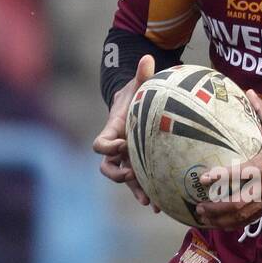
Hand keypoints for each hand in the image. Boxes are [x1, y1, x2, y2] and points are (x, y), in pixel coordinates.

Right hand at [93, 55, 160, 209]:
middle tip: (131, 176)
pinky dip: (148, 192)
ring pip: (125, 179)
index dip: (107, 147)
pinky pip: (141, 182)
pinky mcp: (139, 165)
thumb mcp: (139, 84)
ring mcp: (127, 159)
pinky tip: (161, 205)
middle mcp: (117, 148)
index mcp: (113, 131)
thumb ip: (143, 75)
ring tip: (150, 202)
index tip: (121, 144)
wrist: (137, 105)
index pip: (101, 144)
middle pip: (108, 167)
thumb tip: (148, 57)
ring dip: (135, 190)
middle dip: (118, 174)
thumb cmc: (137, 94)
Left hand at [194, 89, 261, 229]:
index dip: (220, 178)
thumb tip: (249, 92)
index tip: (204, 178)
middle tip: (199, 206)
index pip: (239, 174)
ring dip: (221, 219)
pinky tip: (220, 224)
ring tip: (204, 218)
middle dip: (216, 208)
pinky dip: (233, 224)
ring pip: (242, 216)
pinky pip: (249, 220)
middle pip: (237, 204)